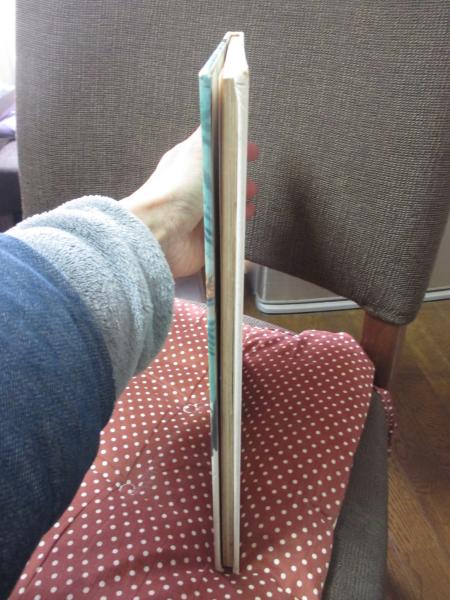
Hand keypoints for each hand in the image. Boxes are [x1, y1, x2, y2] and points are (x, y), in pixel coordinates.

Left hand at [121, 128, 258, 277]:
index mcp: (189, 164)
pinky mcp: (205, 238)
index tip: (251, 152)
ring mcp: (199, 215)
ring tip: (247, 205)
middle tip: (249, 183)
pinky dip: (235, 229)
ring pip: (227, 208)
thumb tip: (218, 112)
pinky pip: (226, 233)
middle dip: (241, 182)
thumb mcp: (198, 149)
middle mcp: (193, 190)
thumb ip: (210, 132)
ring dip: (240, 206)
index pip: (216, 154)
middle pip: (224, 183)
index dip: (235, 152)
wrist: (160, 232)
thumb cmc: (175, 191)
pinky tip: (238, 224)